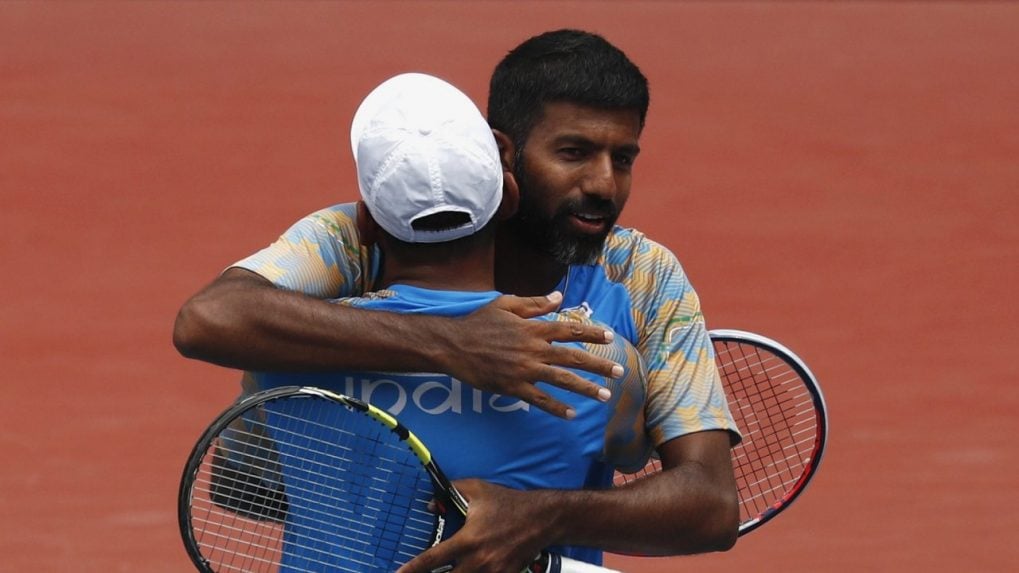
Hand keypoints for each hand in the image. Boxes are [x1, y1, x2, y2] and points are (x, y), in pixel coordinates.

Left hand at [396, 480, 551, 572]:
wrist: (542, 518)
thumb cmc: (508, 503)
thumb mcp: (477, 490)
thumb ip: (451, 493)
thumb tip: (430, 504)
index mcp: (467, 541)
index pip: (431, 560)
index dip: (411, 570)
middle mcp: (478, 561)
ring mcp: (493, 572)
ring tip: (451, 571)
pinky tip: (471, 570)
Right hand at [443, 292, 621, 418]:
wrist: (454, 345)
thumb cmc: (479, 322)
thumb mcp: (506, 304)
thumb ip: (535, 303)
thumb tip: (559, 297)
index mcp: (534, 328)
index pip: (570, 330)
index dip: (592, 333)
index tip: (610, 337)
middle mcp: (534, 349)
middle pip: (573, 358)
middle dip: (598, 365)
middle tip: (619, 372)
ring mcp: (525, 370)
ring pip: (562, 381)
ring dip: (586, 388)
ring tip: (605, 395)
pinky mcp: (514, 387)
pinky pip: (540, 399)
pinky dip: (557, 408)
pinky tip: (572, 414)